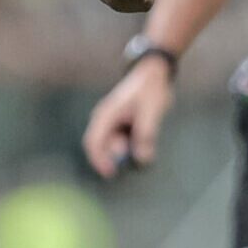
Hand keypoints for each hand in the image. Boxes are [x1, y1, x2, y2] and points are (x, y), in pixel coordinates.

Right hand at [83, 54, 174, 177]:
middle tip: (137, 156)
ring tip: (146, 137)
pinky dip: (132, 146)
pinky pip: (123, 142)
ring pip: (114, 146)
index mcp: (106, 115)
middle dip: (117, 157)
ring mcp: (113, 122)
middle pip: (103, 147)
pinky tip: (146, 137)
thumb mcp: (150, 112)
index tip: (111, 173)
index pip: (93, 142)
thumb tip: (142, 159)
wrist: (154, 74)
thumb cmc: (150, 90)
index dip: (99, 160)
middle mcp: (105, 120)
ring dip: (127, 151)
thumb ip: (145, 135)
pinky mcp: (122, 125)